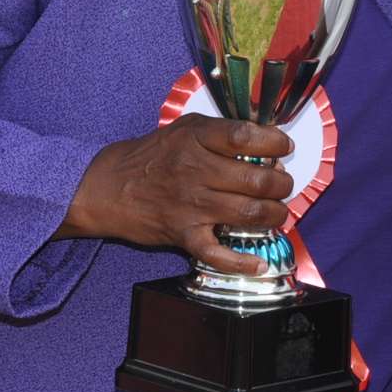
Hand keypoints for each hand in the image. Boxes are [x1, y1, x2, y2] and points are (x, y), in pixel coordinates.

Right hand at [61, 115, 294, 273]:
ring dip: (274, 215)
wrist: (108, 186)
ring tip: (276, 213)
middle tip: (282, 185)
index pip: (246, 136)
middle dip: (281, 185)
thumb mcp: (184, 128)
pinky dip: (242, 262)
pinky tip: (258, 263)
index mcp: (196, 138)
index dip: (274, 142)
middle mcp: (195, 170)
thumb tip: (264, 138)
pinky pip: (218, 253)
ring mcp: (190, 205)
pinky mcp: (183, 234)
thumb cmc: (152, 155)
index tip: (283, 147)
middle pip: (257, 180)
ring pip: (249, 213)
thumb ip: (220, 131)